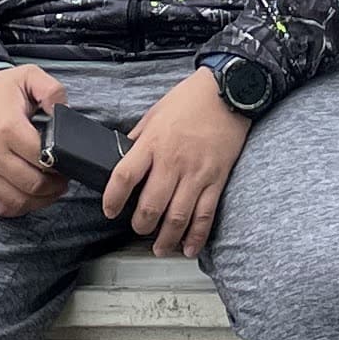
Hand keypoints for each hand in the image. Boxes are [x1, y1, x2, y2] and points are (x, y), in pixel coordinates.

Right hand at [0, 64, 71, 218]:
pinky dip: (18, 206)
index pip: (43, 159)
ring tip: (49, 188)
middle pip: (33, 184)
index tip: (67, 161)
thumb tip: (65, 112)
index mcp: (7, 127)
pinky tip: (28, 194)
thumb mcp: (28, 75)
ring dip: (39, 199)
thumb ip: (52, 91)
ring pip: (18, 201)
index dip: (62, 164)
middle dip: (54, 185)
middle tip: (63, 177)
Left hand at [102, 68, 252, 259]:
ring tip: (160, 248)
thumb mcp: (155, 114)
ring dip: (166, 238)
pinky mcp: (217, 179)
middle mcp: (173, 161)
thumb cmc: (190, 99)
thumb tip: (124, 156)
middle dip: (140, 225)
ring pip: (178, 216)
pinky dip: (197, 235)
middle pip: (151, 205)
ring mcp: (197, 173)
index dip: (112, 199)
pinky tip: (189, 247)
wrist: (228, 92)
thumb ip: (139, 138)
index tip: (109, 210)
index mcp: (153, 143)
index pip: (124, 176)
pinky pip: (206, 214)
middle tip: (138, 229)